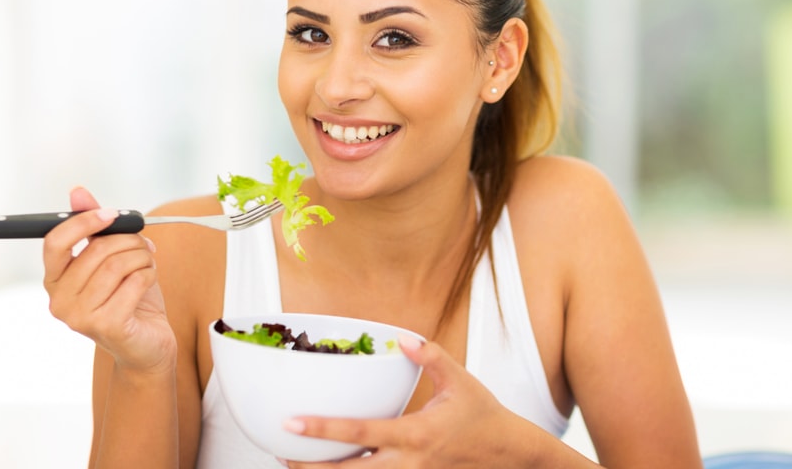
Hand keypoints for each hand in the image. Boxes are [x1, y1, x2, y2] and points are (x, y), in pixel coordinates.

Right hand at [42, 187, 175, 373]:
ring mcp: (79, 316)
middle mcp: (59, 300)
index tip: (111, 214)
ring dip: (141, 257)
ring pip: (117, 264)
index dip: (83, 222)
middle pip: (95, 250)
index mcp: (55, 280)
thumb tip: (78, 192)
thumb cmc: (128, 298)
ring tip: (148, 262)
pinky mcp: (106, 326)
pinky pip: (134, 281)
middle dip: (128, 240)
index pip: (55, 242)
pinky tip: (149, 280)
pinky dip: (149, 274)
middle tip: (144, 245)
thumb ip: (94, 227)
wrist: (147, 344)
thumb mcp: (110, 258)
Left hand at [282, 336, 534, 467]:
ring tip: (296, 467)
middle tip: (281, 456)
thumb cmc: (484, 416)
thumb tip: (401, 336)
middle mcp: (408, 464)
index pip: (360, 432)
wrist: (510, 455)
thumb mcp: (460, 380)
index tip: (291, 421)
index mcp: (416, 433)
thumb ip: (430, 356)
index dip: (323, 428)